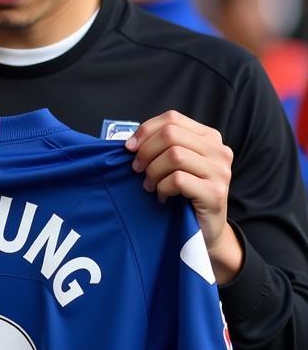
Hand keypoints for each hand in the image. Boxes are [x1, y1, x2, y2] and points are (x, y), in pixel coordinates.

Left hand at [126, 110, 243, 282]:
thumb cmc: (183, 194)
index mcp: (208, 137)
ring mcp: (220, 172)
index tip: (129, 148)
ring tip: (151, 185)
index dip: (145, 131)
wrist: (204, 231)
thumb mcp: (173, 164)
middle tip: (138, 171)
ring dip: (153, 172)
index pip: (172, 119)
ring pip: (174, 155)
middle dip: (146, 152)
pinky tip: (163, 197)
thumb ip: (160, 147)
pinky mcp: (216, 193)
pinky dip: (163, 188)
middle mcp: (219, 151)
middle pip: (171, 134)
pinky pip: (178, 180)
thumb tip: (129, 141)